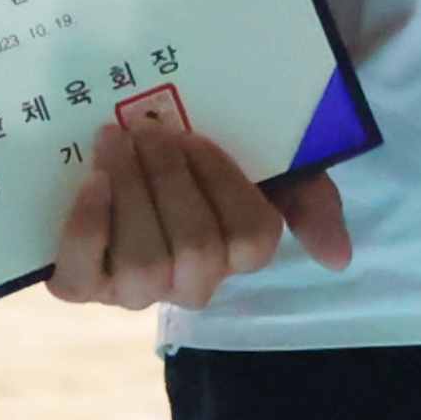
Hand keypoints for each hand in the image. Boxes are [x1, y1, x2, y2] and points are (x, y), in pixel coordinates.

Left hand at [44, 102, 353, 309]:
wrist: (137, 158)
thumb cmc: (208, 165)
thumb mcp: (272, 169)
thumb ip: (311, 202)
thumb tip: (338, 257)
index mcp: (239, 255)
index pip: (250, 237)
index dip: (221, 185)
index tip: (195, 136)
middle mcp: (190, 284)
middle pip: (198, 250)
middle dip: (170, 181)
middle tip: (147, 128)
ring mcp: (135, 291)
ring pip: (145, 266)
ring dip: (129, 194)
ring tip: (114, 141)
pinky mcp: (84, 285)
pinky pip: (82, 275)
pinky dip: (86, 227)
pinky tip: (91, 182)